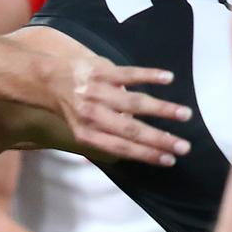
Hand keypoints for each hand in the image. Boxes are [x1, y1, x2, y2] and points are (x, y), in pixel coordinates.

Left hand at [51, 58, 191, 165]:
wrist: (46, 80)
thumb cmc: (72, 109)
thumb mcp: (81, 129)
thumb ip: (106, 140)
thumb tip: (136, 154)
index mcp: (86, 133)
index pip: (120, 147)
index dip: (146, 154)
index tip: (170, 160)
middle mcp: (91, 114)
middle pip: (130, 130)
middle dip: (159, 139)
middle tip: (184, 146)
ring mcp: (97, 92)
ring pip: (133, 102)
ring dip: (162, 109)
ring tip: (184, 114)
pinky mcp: (100, 71)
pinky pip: (128, 74)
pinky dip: (149, 75)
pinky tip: (168, 78)